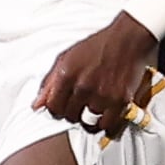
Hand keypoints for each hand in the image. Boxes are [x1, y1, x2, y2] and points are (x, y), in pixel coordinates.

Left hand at [32, 15, 157, 134]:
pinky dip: (105, 123)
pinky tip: (105, 115)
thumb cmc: (97, 46)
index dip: (57, 109)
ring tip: (94, 106)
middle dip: (73, 112)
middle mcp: (82, 86)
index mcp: (66, 74)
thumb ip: (49, 82)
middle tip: (80, 104)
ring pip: (88, 122)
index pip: (53, 107)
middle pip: (70, 116)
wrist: (127, 40)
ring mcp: (102, 94)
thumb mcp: (66, 58)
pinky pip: (107, 125)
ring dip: (90, 117)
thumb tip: (37, 105)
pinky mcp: (120, 100)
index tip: (63, 107)